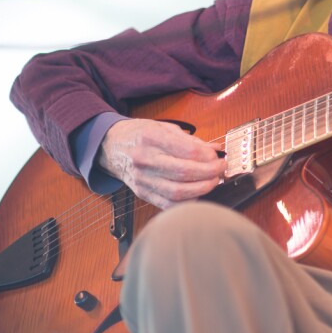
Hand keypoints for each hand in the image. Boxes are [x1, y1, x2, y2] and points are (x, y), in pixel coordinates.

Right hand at [97, 118, 226, 208]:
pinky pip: (168, 204)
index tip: (217, 156)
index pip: (188, 151)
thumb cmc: (140, 135)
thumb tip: (215, 150)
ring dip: (202, 189)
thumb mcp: (165, 128)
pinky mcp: (142, 193)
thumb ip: (191, 140)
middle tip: (220, 170)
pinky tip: (198, 194)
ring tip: (212, 181)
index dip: (208, 156)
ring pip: (177, 192)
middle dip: (209, 173)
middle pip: (184, 172)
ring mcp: (142, 179)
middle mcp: (145, 159)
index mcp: (151, 138)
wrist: (112, 146)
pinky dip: (187, 202)